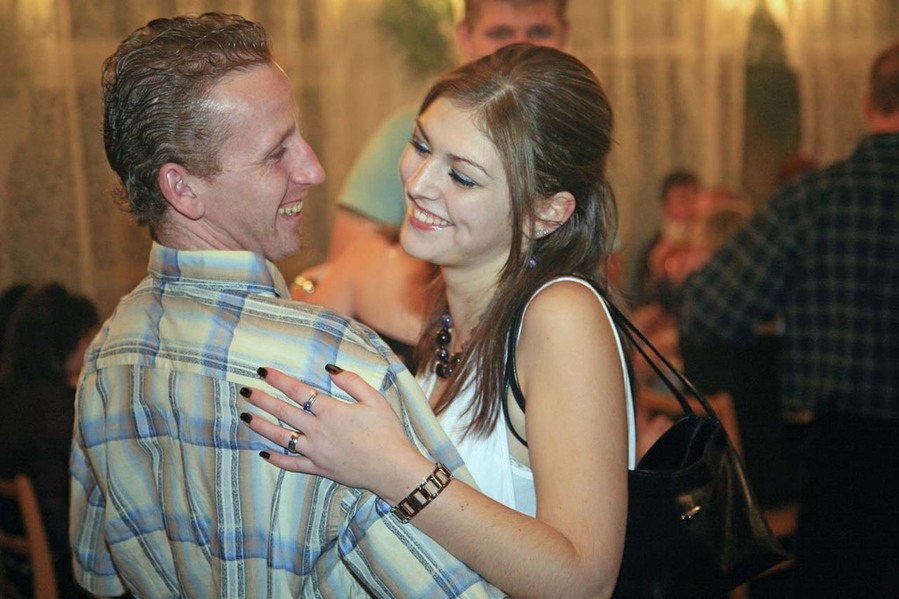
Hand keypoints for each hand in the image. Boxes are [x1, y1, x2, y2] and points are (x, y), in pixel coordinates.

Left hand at [239, 366, 429, 500]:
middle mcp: (318, 431)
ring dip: (261, 426)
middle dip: (262, 400)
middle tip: (245, 391)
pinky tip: (264, 453)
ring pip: (281, 437)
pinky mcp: (319, 468)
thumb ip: (351, 381)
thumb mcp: (375, 399)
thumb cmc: (388, 432)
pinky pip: (292, 464)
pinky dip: (276, 459)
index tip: (263, 371)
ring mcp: (316, 452)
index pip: (298, 391)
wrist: (393, 469)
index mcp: (331, 411)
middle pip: (283, 412)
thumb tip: (329, 369)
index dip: (278, 380)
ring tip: (245, 417)